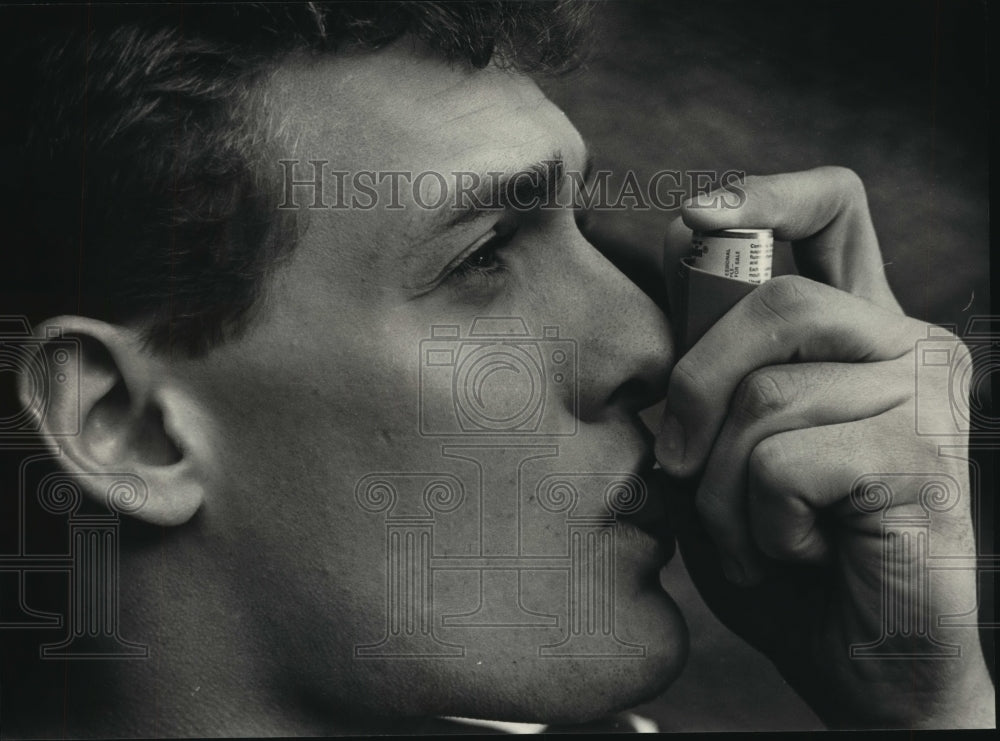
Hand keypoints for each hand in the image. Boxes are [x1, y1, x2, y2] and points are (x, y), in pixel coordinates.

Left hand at [656, 167, 993, 727]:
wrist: (865, 663)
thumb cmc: (787, 553)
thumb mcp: (726, 448)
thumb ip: (712, 371)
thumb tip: (672, 279)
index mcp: (858, 333)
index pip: (832, 211)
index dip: (766, 194)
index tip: (696, 216)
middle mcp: (905, 345)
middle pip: (775, 303)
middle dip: (694, 389)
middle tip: (680, 467)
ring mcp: (924, 395)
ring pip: (765, 394)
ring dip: (723, 486)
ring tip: (757, 534)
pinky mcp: (920, 455)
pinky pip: (784, 462)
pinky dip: (760, 523)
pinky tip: (801, 551)